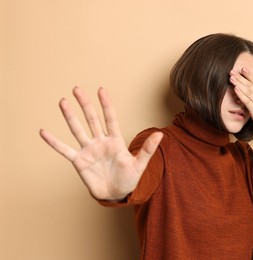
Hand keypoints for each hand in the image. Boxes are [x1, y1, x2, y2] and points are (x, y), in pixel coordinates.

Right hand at [40, 87, 162, 199]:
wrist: (116, 194)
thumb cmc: (130, 179)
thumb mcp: (140, 165)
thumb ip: (148, 149)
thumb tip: (161, 134)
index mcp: (115, 141)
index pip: (110, 118)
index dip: (106, 105)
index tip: (101, 90)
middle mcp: (100, 142)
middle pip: (91, 119)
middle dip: (85, 104)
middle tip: (77, 89)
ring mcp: (89, 150)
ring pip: (77, 130)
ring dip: (70, 116)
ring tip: (62, 102)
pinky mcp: (79, 161)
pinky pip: (64, 150)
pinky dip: (54, 142)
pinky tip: (43, 132)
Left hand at [229, 68, 252, 135]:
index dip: (249, 74)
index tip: (242, 68)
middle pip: (250, 85)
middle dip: (241, 78)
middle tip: (232, 71)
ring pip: (248, 91)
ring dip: (239, 84)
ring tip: (231, 78)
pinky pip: (247, 101)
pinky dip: (241, 94)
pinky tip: (235, 89)